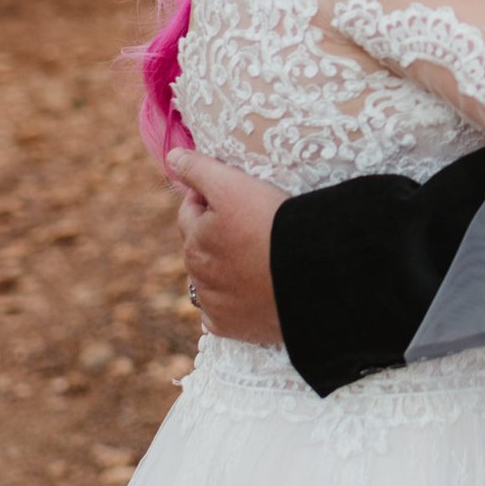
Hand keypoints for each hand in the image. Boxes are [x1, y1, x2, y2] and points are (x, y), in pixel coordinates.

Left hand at [167, 147, 285, 345]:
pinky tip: (251, 290)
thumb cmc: (274, 225)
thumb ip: (199, 170)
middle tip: (251, 223)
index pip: (190, 211)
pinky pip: (220, 313)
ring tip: (256, 256)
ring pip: (209, 280)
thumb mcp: (234, 186)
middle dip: (215, 233)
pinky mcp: (231, 328)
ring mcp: (213, 305)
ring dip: (222, 267)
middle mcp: (197, 275)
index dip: (209, 197)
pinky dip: (229, 302)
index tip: (237, 194)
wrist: (311, 275)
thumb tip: (172, 157)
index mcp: (194, 240)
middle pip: (199, 246)